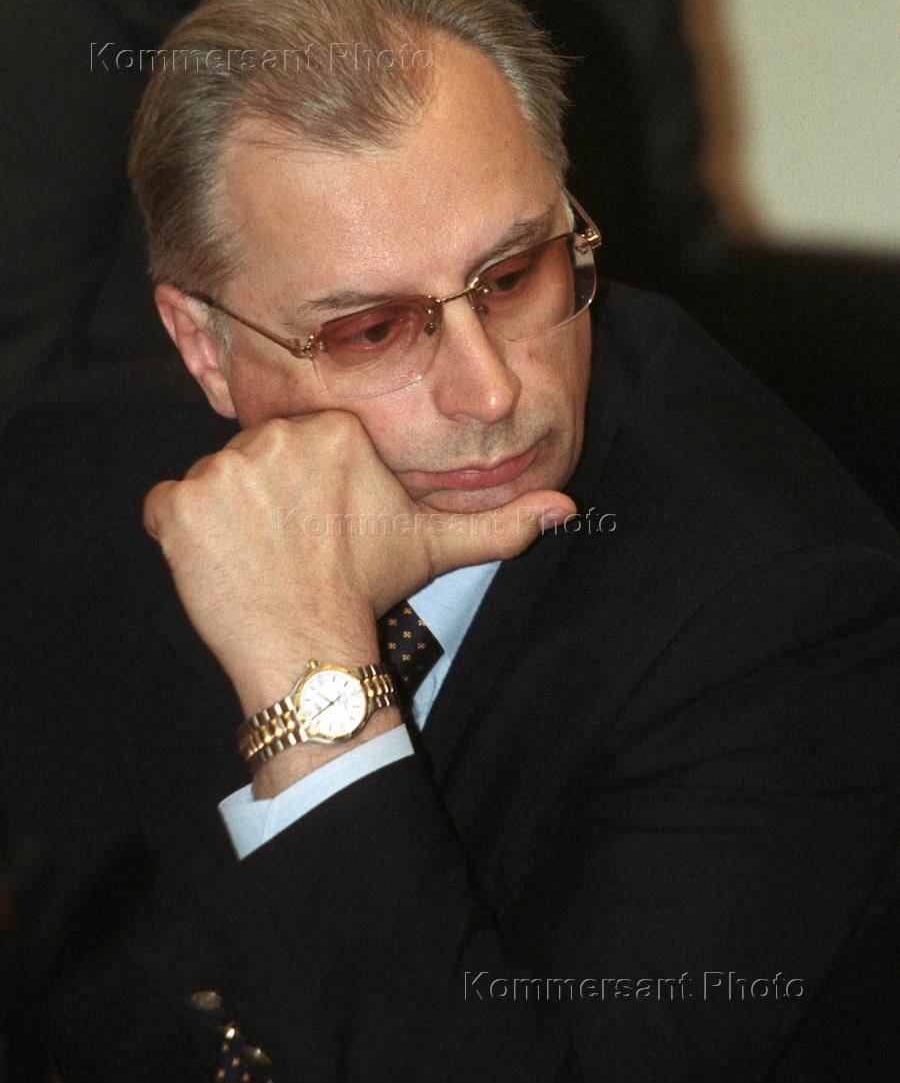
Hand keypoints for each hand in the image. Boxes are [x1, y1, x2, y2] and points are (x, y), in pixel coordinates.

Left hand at [144, 413, 573, 717]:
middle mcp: (278, 435)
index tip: (315, 532)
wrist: (312, 651)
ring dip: (225, 521)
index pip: (299, 447)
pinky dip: (183, 537)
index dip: (302, 493)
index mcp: (335, 431)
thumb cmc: (369, 592)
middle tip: (288, 551)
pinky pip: (168, 508)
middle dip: (263, 502)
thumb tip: (567, 508)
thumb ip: (497, 522)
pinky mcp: (180, 503)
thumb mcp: (435, 548)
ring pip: (213, 484)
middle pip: (253, 460)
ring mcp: (223, 468)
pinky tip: (221, 568)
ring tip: (259, 561)